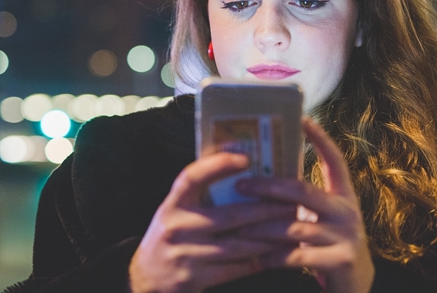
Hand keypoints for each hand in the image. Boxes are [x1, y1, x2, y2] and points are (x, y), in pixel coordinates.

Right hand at [129, 152, 294, 292]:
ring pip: (237, 245)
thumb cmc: (172, 235)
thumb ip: (201, 195)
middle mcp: (177, 227)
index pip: (192, 177)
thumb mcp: (176, 211)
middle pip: (229, 216)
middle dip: (265, 210)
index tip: (245, 158)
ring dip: (267, 238)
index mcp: (172, 204)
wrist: (145, 278)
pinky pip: (234, 268)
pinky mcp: (194, 278)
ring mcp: (185, 254)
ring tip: (289, 230)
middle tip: (290, 205)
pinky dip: (257, 261)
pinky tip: (274, 254)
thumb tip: (244, 171)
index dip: (217, 165)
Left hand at [235, 117, 374, 292]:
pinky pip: (299, 255)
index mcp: (343, 195)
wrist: (357, 286)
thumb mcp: (323, 220)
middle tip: (242, 185)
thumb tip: (261, 183)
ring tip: (239, 229)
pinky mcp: (341, 260)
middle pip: (304, 191)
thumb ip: (302, 203)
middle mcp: (347, 211)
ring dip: (263, 228)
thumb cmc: (330, 247)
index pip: (334, 159)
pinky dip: (275, 256)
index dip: (320, 138)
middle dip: (269, 188)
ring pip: (295, 227)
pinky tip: (259, 257)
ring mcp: (347, 235)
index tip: (302, 118)